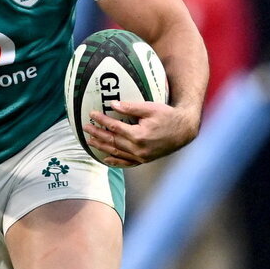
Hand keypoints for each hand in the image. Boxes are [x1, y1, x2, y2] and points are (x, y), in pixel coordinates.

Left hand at [85, 100, 199, 166]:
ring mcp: (141, 156)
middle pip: (112, 141)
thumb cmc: (168, 116)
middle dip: (97, 134)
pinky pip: (127, 163)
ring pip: (117, 153)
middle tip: (85, 128)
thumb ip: (131, 108)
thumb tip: (113, 105)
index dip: (102, 120)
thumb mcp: (150, 108)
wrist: (184, 130)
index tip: (92, 114)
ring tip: (90, 141)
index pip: (114, 127)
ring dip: (102, 147)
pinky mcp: (144, 160)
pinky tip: (106, 159)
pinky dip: (116, 161)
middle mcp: (138, 149)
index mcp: (138, 135)